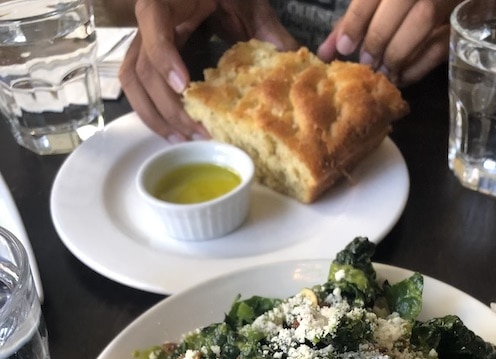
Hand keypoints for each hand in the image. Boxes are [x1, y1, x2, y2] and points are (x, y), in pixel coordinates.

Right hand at [120, 0, 297, 140]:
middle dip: (167, 105)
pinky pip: (137, 87)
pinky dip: (151, 112)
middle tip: (196, 132)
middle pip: (141, 66)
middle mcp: (149, 20)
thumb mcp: (248, 3)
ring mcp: (143, 40)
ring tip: (183, 139)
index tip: (185, 86)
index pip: (153, 21)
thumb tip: (294, 62)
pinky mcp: (146, 57)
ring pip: (133, 81)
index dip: (164, 56)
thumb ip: (269, 31)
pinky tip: (173, 132)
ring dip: (154, 115)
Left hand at [316, 0, 458, 84]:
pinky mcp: (459, 21)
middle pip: (399, 2)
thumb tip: (325, 53)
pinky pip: (442, 42)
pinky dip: (420, 64)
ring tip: (384, 72)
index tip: (345, 47)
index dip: (357, 20)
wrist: (463, 4)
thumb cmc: (398, 6)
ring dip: (399, 52)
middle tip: (367, 63)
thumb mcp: (378, 3)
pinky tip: (402, 77)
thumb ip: (353, 21)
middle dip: (379, 37)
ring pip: (423, 19)